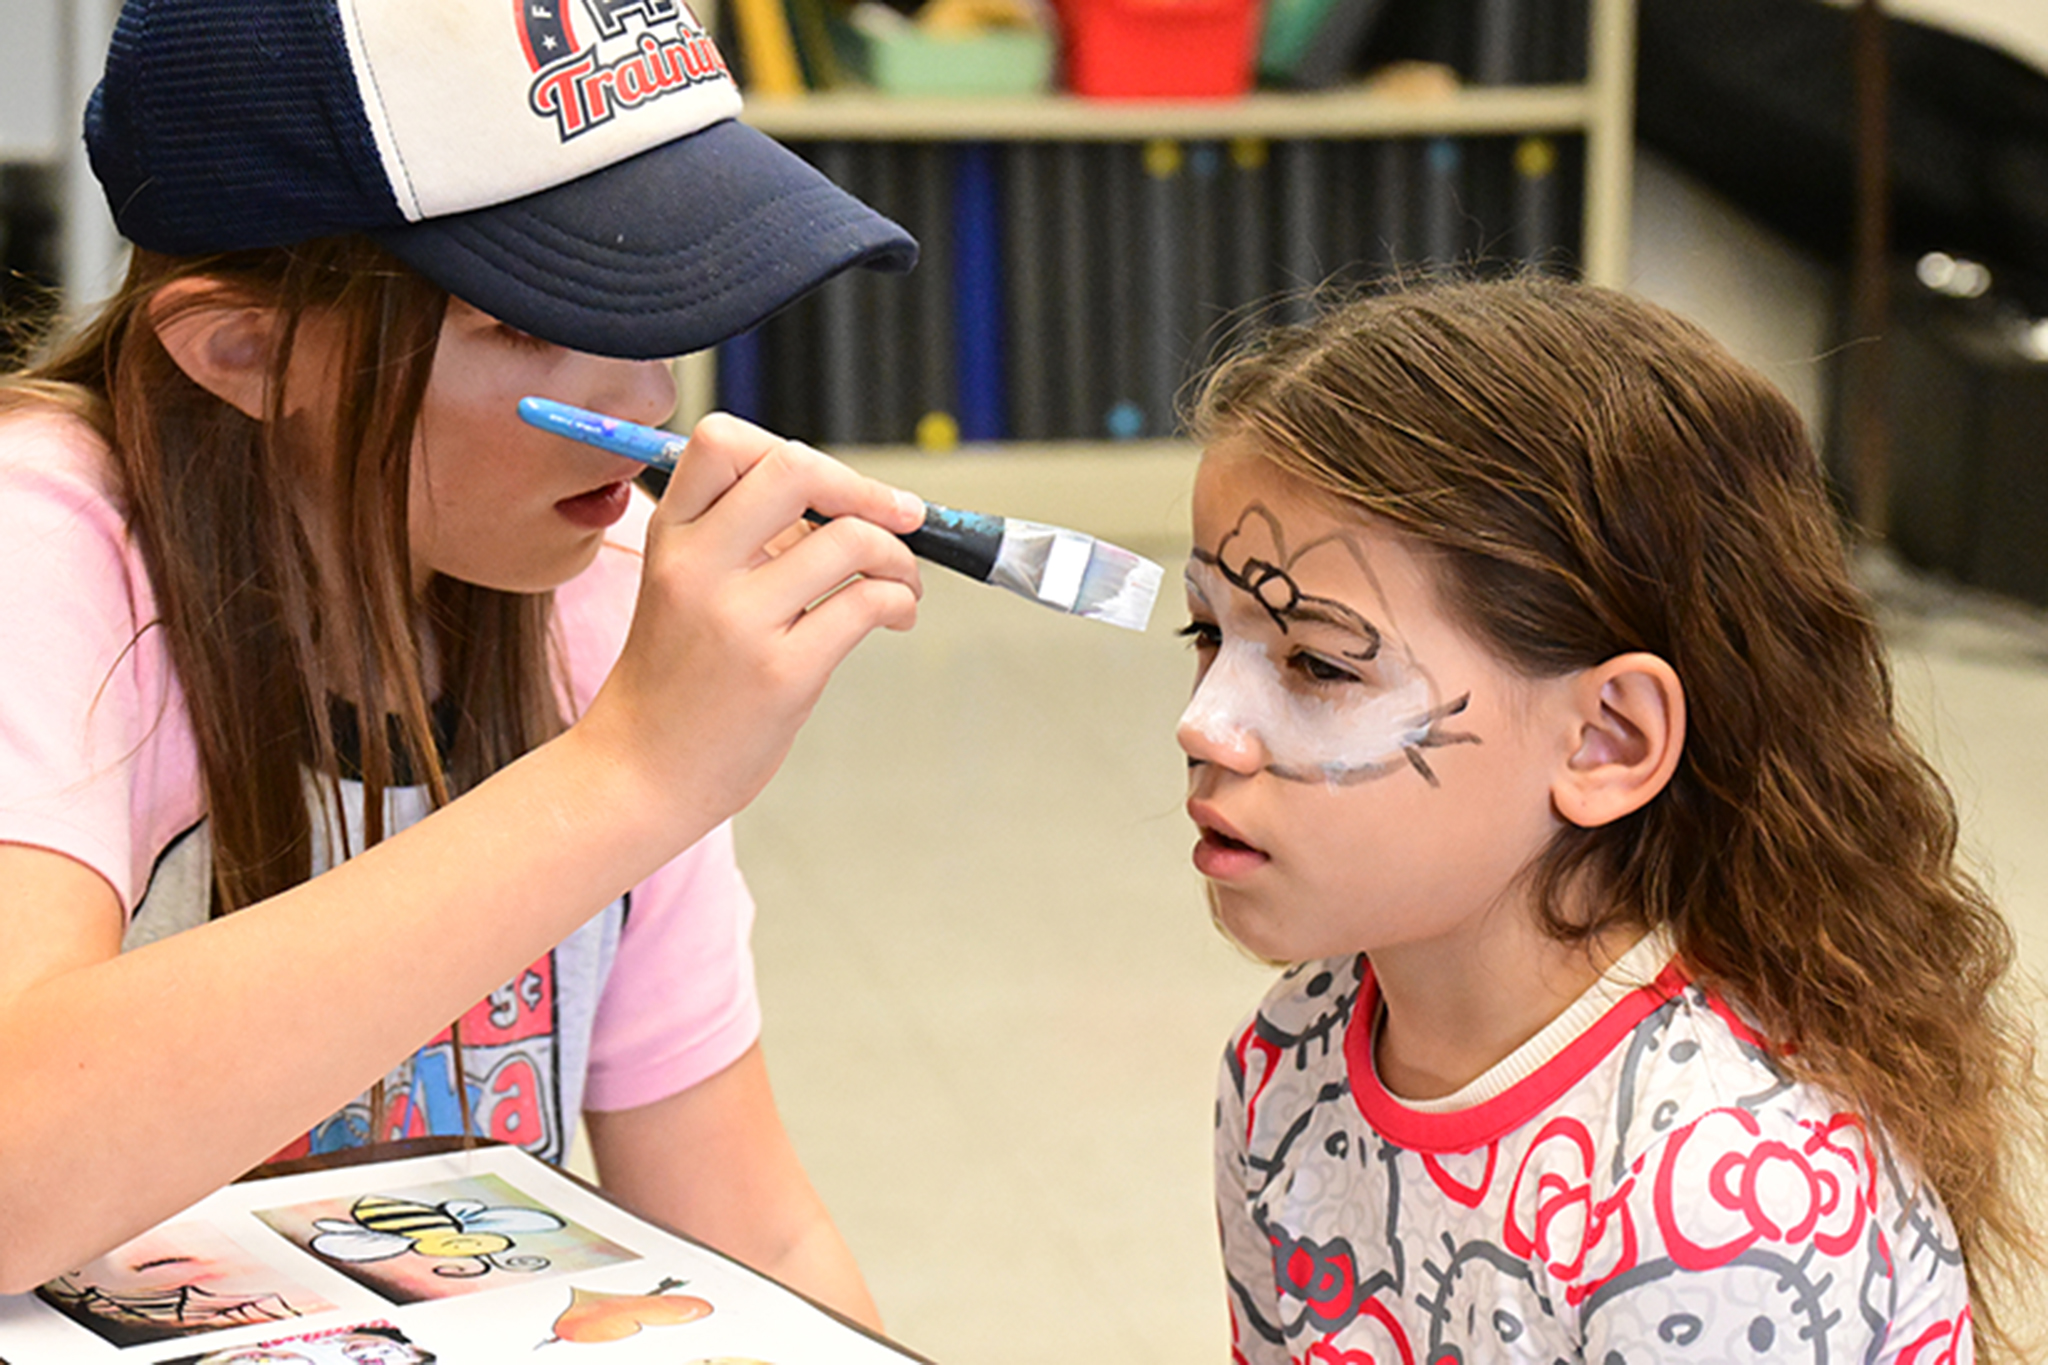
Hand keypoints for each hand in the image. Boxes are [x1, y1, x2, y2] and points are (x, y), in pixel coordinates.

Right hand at [577, 413, 924, 832]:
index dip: (791, 448)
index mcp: (672, 537)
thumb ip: (745, 538)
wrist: (638, 773)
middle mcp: (699, 567)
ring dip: (899, 556)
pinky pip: (867, 604)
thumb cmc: (674, 682)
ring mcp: (739, 620)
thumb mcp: (682, 587)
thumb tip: (844, 499)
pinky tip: (895, 616)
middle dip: (865, 489)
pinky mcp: (781, 673)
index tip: (829, 485)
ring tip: (901, 582)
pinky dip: (900, 600)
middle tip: (899, 518)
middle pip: (796, 469)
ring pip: (850, 540)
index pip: (724, 441)